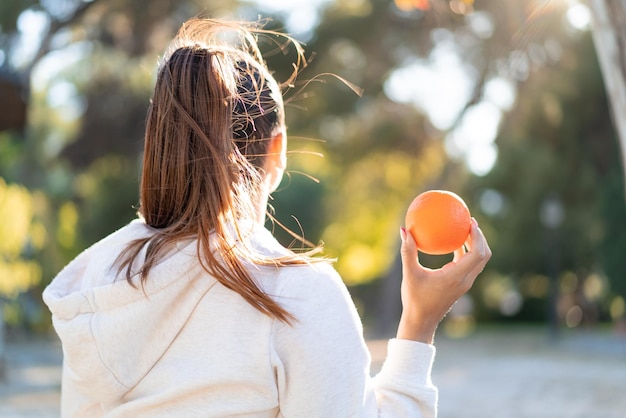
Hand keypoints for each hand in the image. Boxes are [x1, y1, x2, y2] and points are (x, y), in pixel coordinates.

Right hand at [396, 218, 490, 343]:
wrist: (421, 322)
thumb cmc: (414, 299)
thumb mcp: (409, 273)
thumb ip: (408, 251)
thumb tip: (404, 230)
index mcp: (456, 276)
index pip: (477, 253)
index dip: (478, 236)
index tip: (471, 221)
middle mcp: (465, 280)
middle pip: (483, 255)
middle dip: (480, 237)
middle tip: (470, 221)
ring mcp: (464, 283)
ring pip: (478, 261)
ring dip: (475, 245)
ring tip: (464, 229)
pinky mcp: (460, 285)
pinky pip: (469, 265)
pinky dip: (466, 253)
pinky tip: (454, 243)